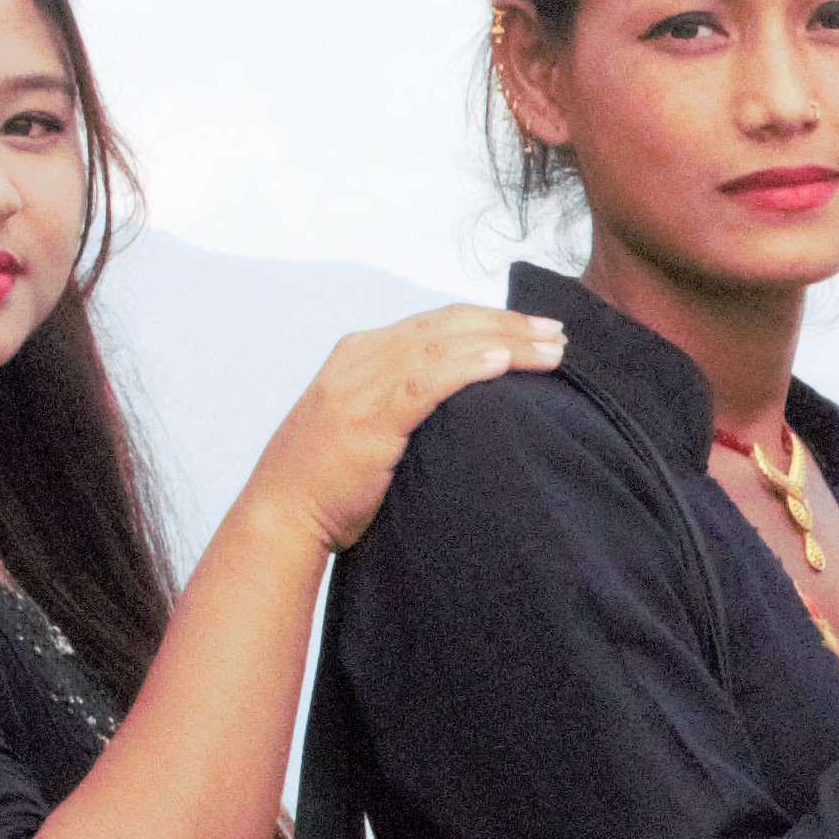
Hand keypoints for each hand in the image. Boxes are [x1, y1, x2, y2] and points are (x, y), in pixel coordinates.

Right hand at [238, 304, 569, 556]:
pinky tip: (503, 363)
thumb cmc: (329, 483)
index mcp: (360, 353)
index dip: (491, 320)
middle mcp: (360, 356)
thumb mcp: (366, 426)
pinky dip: (467, 366)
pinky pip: (425, 380)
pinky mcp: (366, 418)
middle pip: (449, 324)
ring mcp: (360, 385)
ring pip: (446, 345)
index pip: (437, 322)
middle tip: (558, 332)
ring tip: (553, 349)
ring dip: (506, 342)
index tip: (536, 331)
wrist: (279, 517)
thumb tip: (464, 407)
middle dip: (509, 324)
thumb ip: (403, 402)